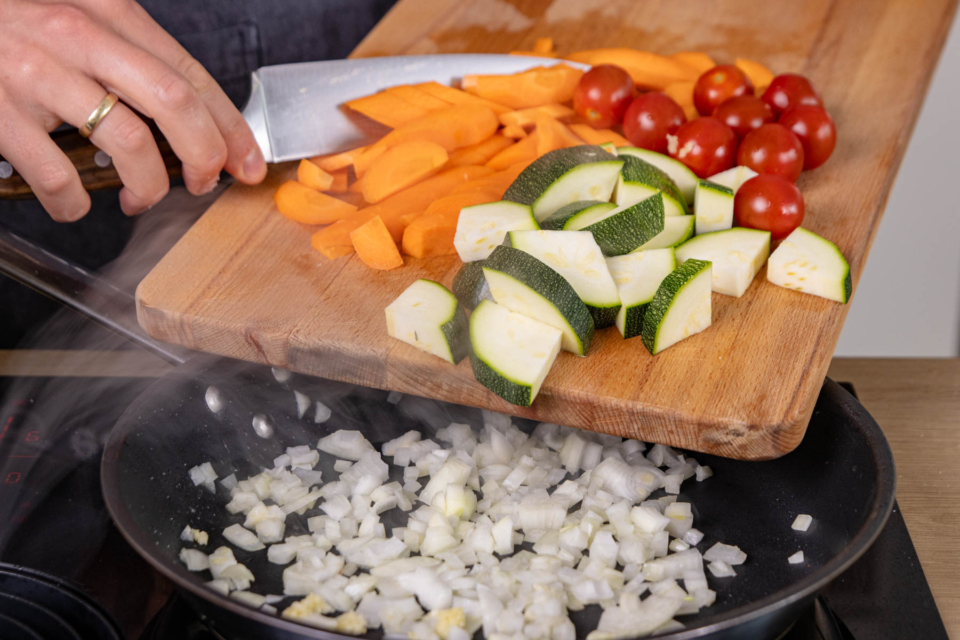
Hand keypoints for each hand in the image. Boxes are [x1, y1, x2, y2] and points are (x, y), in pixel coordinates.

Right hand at [0, 0, 267, 220]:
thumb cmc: (13, 19)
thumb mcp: (77, 15)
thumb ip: (128, 54)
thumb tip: (187, 114)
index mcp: (107, 10)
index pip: (191, 74)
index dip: (230, 126)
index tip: (248, 162)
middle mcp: (76, 36)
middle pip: (174, 103)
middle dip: (203, 155)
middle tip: (202, 183)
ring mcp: (35, 72)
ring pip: (128, 142)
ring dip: (148, 186)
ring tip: (141, 198)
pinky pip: (57, 175)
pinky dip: (75, 203)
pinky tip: (75, 204)